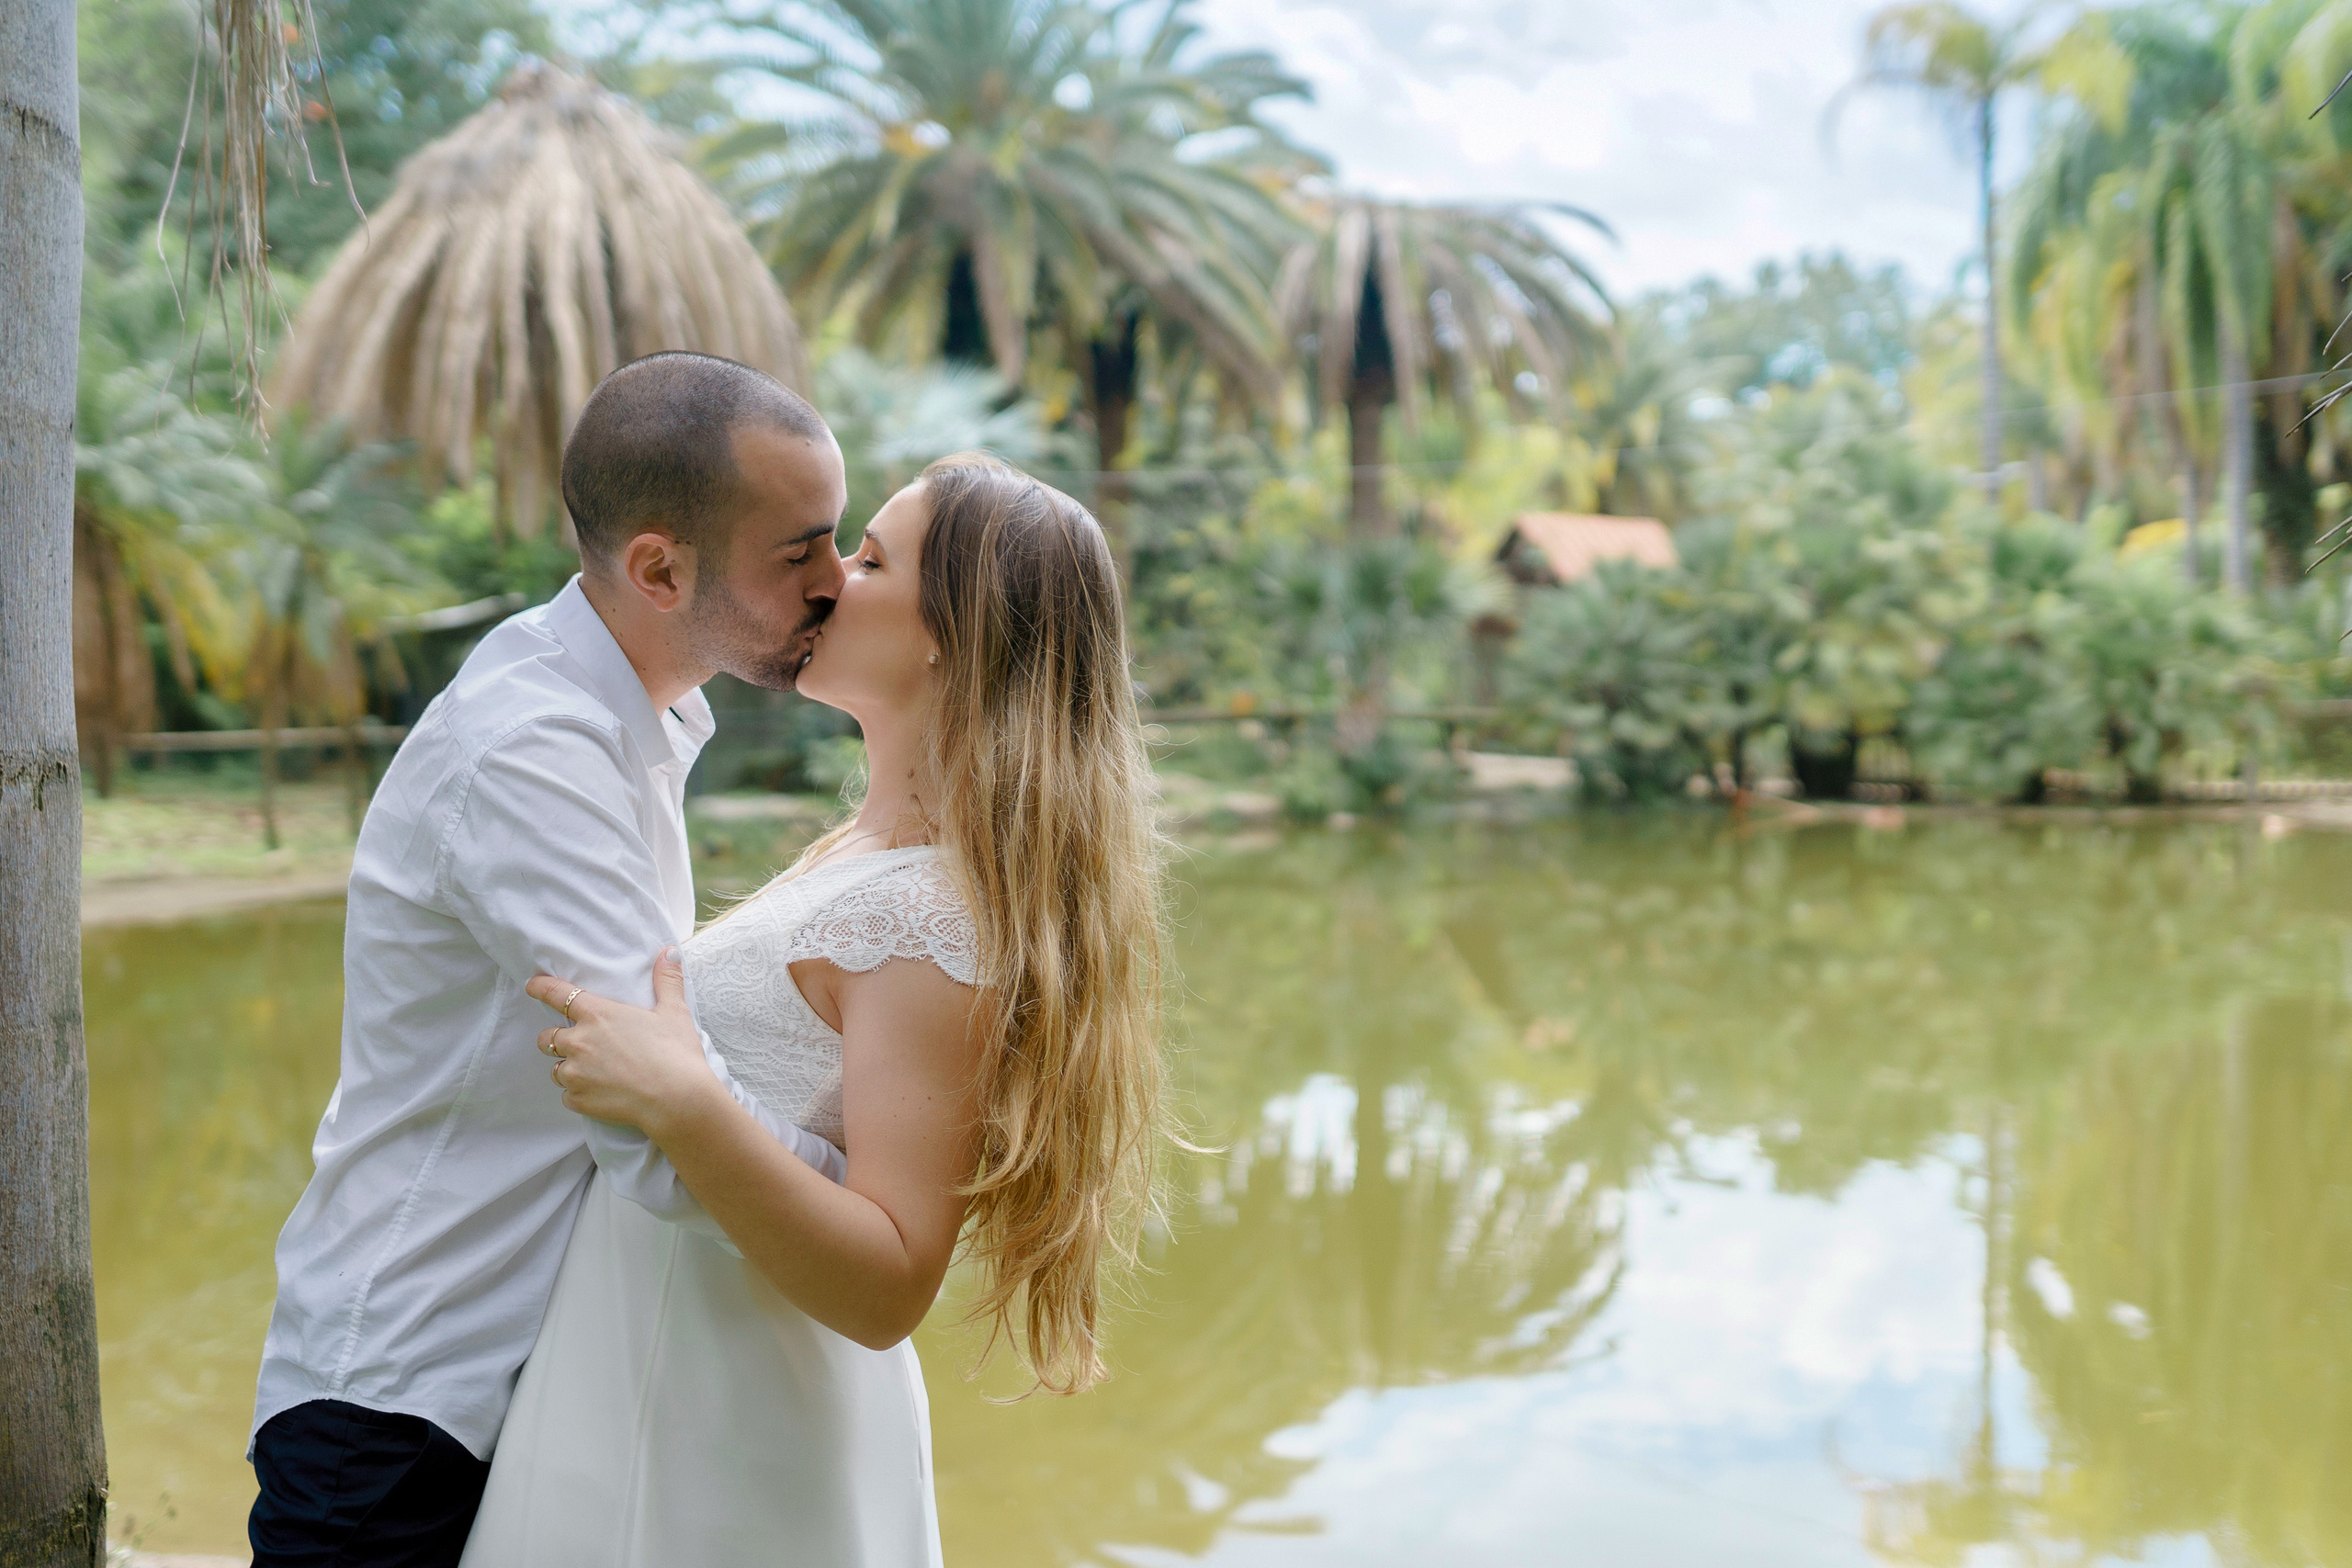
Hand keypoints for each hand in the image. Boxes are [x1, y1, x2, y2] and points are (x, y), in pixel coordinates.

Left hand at [527, 949, 724, 1140]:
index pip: (556, 994)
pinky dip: (579, 1094)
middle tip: (576, 1043)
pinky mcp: (579, 1100)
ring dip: (568, 1068)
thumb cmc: (675, 1053)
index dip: (540, 987)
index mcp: (597, 1014)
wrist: (677, 1099)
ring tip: (591, 1072)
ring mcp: (576, 1073)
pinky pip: (568, 1096)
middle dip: (555, 1039)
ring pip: (555, 1069)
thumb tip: (669, 951)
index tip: (532, 985)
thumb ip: (666, 980)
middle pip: (547, 1038)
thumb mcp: (674, 1012)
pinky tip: (599, 1093)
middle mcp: (579, 1042)